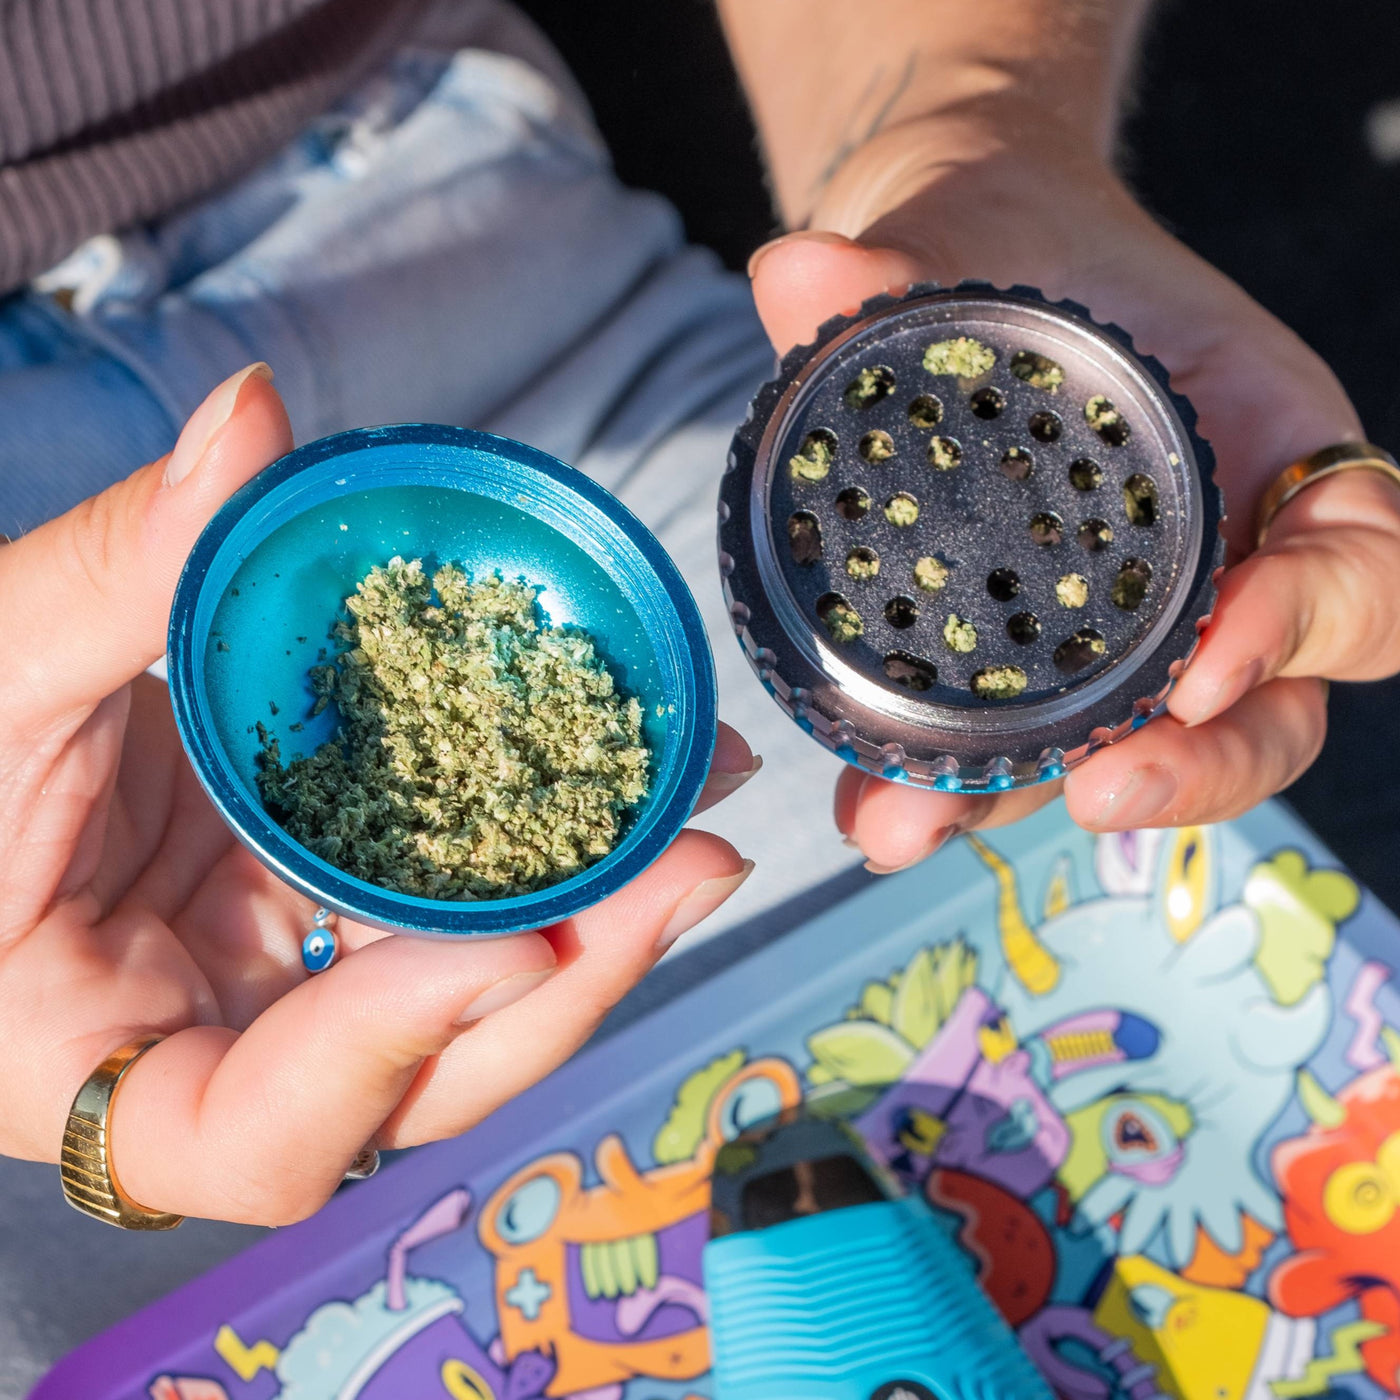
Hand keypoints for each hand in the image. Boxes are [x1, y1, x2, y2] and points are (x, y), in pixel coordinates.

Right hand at [0, 366, 755, 1224]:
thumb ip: (107, 568)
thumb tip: (251, 421)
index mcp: (91, 1062)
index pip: (259, 1133)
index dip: (388, 1051)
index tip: (511, 945)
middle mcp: (208, 1040)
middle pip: (414, 1077)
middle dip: (564, 984)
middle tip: (692, 873)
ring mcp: (276, 965)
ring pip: (454, 982)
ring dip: (587, 906)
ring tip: (697, 809)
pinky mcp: (314, 889)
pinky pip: (438, 878)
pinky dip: (529, 832)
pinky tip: (619, 766)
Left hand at [748, 116, 1399, 866]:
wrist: (947, 286)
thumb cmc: (1011, 251)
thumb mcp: (972, 232)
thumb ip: (901, 254)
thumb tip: (797, 268)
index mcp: (1270, 458)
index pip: (1363, 568)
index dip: (1312, 624)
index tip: (1206, 662)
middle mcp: (1221, 571)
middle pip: (1264, 716)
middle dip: (1186, 769)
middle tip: (1092, 788)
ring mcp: (1125, 637)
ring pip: (1123, 753)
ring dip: (1025, 800)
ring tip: (908, 822)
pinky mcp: (1031, 673)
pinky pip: (1018, 745)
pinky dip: (950, 782)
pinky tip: (867, 800)